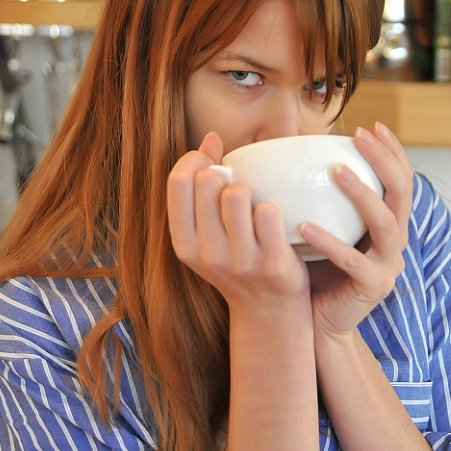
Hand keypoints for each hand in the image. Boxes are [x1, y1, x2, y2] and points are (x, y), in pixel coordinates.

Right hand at [167, 132, 309, 313]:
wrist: (269, 311)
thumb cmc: (238, 261)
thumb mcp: (208, 233)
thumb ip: (204, 185)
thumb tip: (211, 139)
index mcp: (184, 244)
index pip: (178, 182)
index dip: (195, 159)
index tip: (209, 161)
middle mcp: (207, 254)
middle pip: (208, 182)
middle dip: (224, 176)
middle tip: (236, 193)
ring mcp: (240, 260)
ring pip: (237, 193)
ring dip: (249, 191)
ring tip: (253, 207)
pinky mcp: (272, 262)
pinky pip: (268, 210)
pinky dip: (272, 208)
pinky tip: (272, 223)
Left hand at [302, 123, 412, 344]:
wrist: (315, 322)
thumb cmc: (313, 270)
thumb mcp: (320, 224)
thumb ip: (319, 196)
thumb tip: (294, 152)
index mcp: (387, 224)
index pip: (400, 180)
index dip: (392, 152)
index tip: (371, 126)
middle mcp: (395, 242)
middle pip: (402, 194)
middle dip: (384, 161)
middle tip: (360, 137)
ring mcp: (388, 266)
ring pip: (386, 223)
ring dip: (362, 193)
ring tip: (338, 171)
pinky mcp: (373, 287)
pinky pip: (353, 261)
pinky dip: (331, 242)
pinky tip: (307, 226)